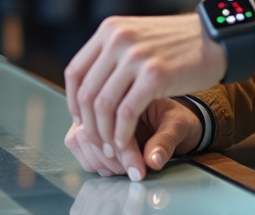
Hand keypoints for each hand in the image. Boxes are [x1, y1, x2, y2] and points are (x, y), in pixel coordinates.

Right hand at [64, 97, 202, 179]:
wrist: (173, 120)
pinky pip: (75, 142)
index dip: (124, 148)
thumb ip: (166, 141)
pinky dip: (92, 159)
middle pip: (90, 127)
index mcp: (130, 85)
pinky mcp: (87, 119)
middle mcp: (106, 93)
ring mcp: (93, 106)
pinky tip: (113, 164)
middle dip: (110, 157)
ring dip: (100, 159)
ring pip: (78, 137)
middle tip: (132, 170)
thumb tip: (153, 160)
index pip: (114, 117)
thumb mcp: (179, 125)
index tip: (138, 169)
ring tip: (125, 167)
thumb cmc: (175, 119)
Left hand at [65, 14, 224, 177]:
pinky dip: (123, 135)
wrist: (217, 39)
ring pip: (103, 105)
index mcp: (109, 29)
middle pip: (87, 92)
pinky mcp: (155, 75)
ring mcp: (136, 56)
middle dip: (89, 124)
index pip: (75, 72)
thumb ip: (113, 54)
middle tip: (99, 142)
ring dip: (104, 134)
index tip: (83, 120)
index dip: (74, 102)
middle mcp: (118, 39)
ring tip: (113, 147)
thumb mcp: (138, 37)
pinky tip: (127, 144)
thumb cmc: (179, 43)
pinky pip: (126, 113)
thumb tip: (89, 84)